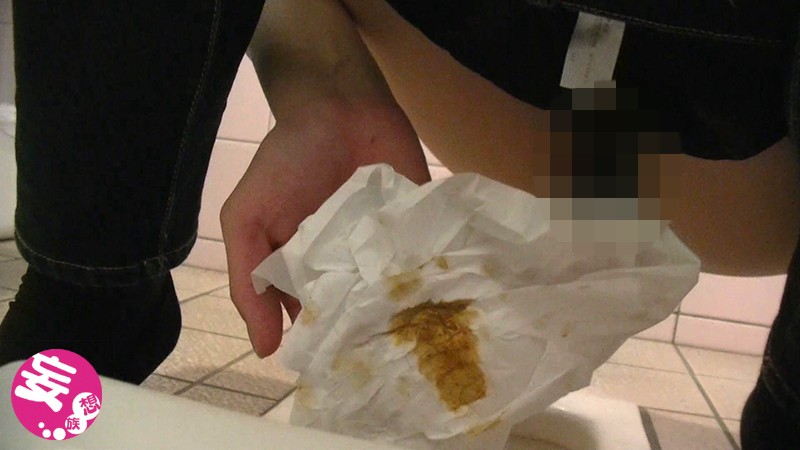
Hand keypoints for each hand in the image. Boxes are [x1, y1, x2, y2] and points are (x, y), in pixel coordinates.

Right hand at [220, 100, 429, 356]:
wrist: (337, 104)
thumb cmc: (287, 161)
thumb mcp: (248, 218)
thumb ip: (247, 280)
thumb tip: (264, 350)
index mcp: (303, 271)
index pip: (313, 321)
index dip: (320, 344)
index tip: (333, 367)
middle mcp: (345, 267)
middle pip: (358, 313)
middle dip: (365, 334)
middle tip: (378, 357)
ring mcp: (384, 250)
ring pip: (394, 295)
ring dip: (400, 312)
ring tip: (410, 338)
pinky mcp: (418, 231)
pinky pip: (426, 263)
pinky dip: (430, 280)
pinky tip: (439, 302)